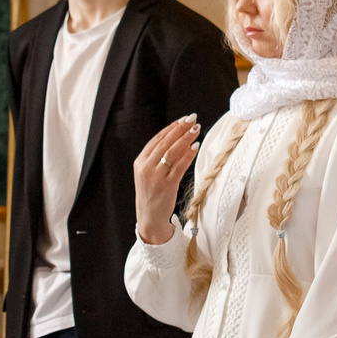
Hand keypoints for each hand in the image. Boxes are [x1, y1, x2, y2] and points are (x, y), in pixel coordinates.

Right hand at [131, 116, 202, 243]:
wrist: (149, 218)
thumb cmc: (152, 195)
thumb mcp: (148, 174)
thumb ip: (157, 158)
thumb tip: (176, 139)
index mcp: (140, 162)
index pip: (157, 139)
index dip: (171, 127)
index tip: (183, 119)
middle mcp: (146, 167)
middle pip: (165, 142)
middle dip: (180, 129)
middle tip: (193, 119)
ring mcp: (156, 176)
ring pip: (172, 152)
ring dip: (186, 138)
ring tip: (196, 129)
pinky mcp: (167, 185)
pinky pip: (179, 166)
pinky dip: (188, 155)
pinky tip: (195, 147)